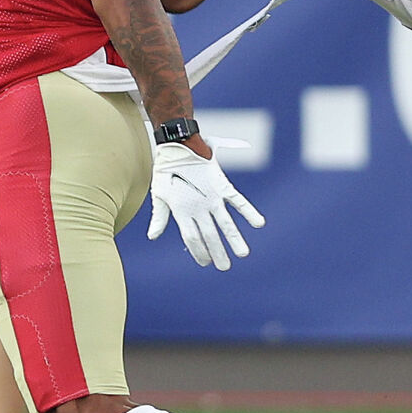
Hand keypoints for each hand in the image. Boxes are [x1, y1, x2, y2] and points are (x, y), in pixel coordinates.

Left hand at [146, 140, 264, 270]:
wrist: (178, 145)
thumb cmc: (166, 170)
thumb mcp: (158, 194)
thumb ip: (159, 217)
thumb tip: (152, 236)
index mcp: (181, 211)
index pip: (192, 238)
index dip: (198, 251)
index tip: (205, 262)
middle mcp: (198, 207)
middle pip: (209, 235)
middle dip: (217, 252)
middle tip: (224, 267)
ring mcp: (211, 197)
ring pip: (225, 223)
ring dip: (234, 239)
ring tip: (243, 254)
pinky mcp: (221, 186)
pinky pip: (238, 201)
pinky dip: (249, 211)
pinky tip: (259, 223)